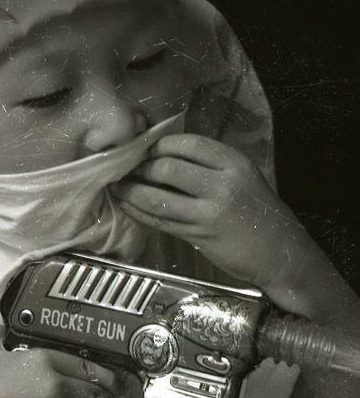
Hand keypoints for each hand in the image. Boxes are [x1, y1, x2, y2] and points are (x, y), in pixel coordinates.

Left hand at [110, 133, 311, 290]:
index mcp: (234, 163)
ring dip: (131, 191)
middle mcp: (222, 184)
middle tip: (126, 168)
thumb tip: (163, 156)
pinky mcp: (199, 236)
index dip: (159, 145)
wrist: (280, 254)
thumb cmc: (258, 213)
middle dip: (141, 167)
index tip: (145, 149)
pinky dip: (139, 212)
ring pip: (158, 197)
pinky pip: (160, 221)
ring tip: (117, 186)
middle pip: (167, 168)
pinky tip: (128, 206)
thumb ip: (209, 166)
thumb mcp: (242, 178)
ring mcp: (209, 212)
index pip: (187, 144)